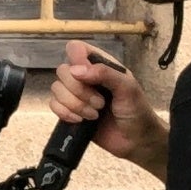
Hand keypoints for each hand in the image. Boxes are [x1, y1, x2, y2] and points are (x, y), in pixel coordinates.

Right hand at [48, 41, 157, 164]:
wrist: (136, 141)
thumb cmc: (137, 111)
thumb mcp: (127, 88)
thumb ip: (105, 73)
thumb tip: (75, 70)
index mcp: (100, 64)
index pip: (76, 48)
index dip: (75, 59)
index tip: (85, 75)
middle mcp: (85, 77)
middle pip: (62, 70)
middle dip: (79, 90)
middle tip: (100, 103)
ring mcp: (76, 95)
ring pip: (56, 89)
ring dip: (75, 104)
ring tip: (94, 115)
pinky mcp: (70, 112)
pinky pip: (53, 106)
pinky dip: (65, 113)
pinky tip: (81, 120)